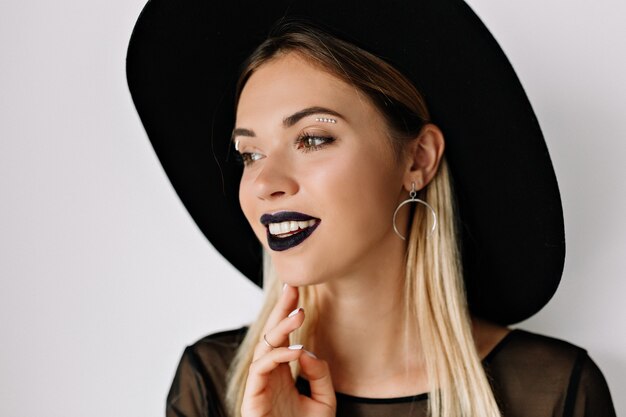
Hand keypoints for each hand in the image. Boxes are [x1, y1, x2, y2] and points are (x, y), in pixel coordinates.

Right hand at [241, 284, 335, 416]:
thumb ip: (319, 374)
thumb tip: (305, 350)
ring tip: (299, 314)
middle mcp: (270, 374)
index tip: (297, 290)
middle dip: (281, 310)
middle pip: (270, 334)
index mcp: (283, 373)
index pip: (283, 337)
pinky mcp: (253, 397)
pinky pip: (261, 369)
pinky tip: (295, 351)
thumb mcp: (324, 401)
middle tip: (293, 287)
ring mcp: (260, 384)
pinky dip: (277, 357)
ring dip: (281, 328)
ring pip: (264, 347)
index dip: (287, 313)